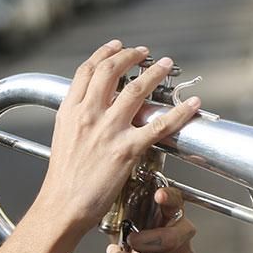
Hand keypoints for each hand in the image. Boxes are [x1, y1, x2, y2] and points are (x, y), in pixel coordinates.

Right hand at [33, 40, 200, 230]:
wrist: (62, 205)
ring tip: (165, 64)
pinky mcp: (127, 150)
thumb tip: (91, 107)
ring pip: (136, 90)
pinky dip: (179, 112)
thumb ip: (76, 118)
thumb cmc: (62, 178)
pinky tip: (191, 104)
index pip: (87, 71)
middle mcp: (88, 115)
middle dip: (130, 55)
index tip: (116, 46)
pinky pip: (159, 125)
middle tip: (144, 52)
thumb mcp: (62, 137)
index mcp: (70, 111)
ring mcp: (109, 131)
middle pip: (111, 71)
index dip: (104, 53)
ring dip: (155, 73)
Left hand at [105, 187, 194, 252]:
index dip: (168, 198)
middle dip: (138, 246)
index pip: (175, 200)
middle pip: (168, 240)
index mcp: (170, 212)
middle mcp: (183, 233)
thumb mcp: (126, 221)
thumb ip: (121, 211)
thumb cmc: (132, 238)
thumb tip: (100, 202)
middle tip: (118, 248)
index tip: (159, 195)